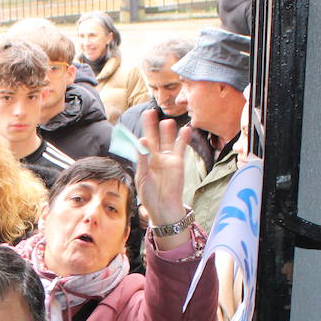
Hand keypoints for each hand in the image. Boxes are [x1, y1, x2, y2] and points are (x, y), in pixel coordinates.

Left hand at [136, 108, 189, 227]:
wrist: (163, 208)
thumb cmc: (150, 196)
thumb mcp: (142, 178)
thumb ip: (142, 160)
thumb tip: (141, 143)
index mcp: (144, 161)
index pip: (141, 144)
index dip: (139, 134)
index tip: (135, 128)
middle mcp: (155, 158)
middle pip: (153, 138)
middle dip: (150, 126)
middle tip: (149, 112)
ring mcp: (167, 159)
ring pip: (167, 141)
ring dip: (167, 131)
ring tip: (167, 121)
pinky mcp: (177, 163)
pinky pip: (180, 149)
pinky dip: (183, 139)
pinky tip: (185, 130)